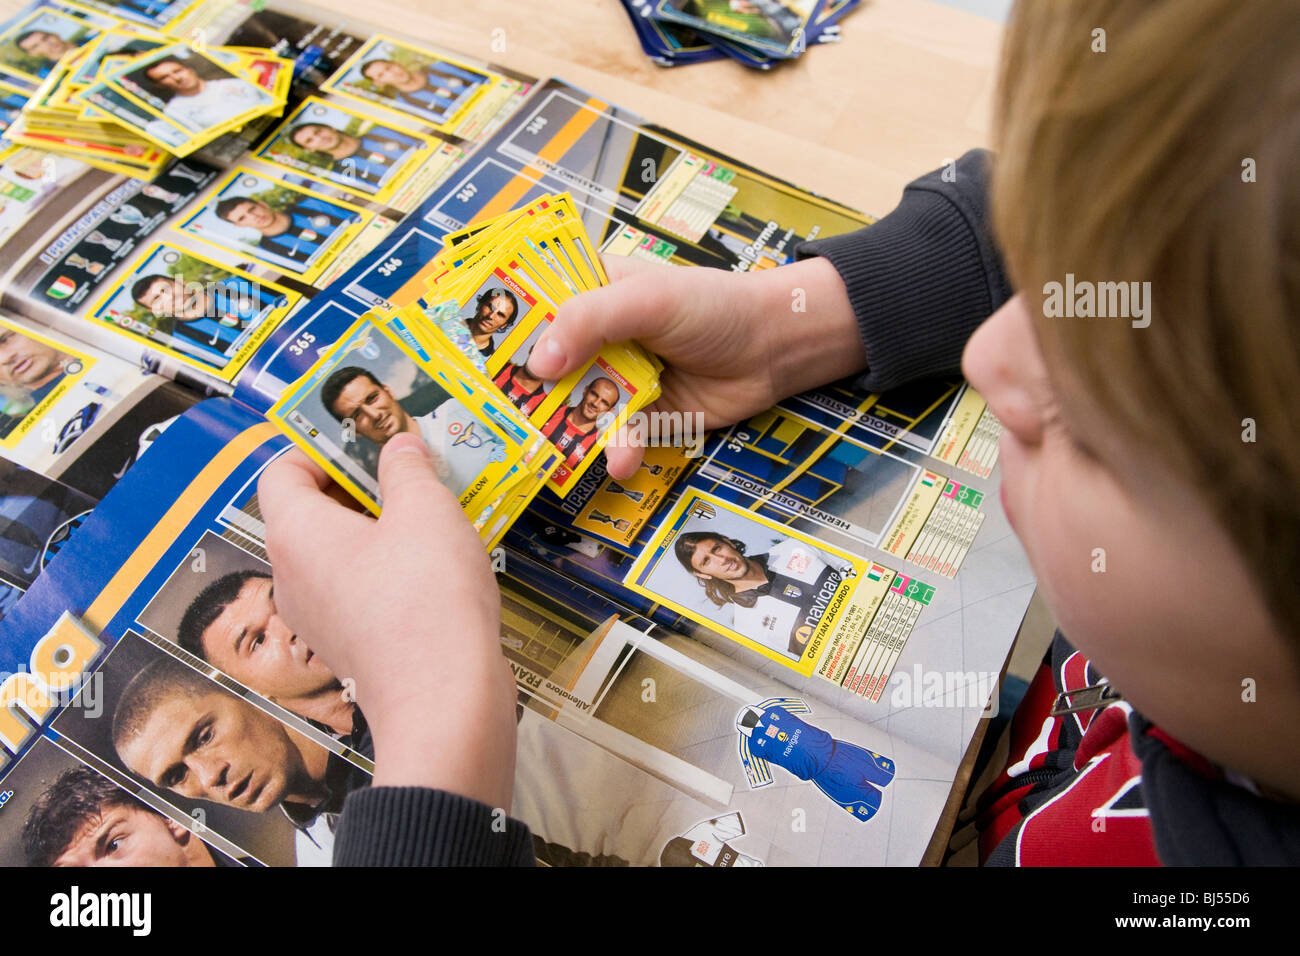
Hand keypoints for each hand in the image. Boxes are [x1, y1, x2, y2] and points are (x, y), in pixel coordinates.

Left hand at [257, 434, 517, 810]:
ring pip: (339, 551)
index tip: (365, 433)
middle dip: (361, 482)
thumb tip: (399, 447)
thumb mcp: (426, 511)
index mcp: (295, 533)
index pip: (280, 470)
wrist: (444, 702)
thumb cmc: (426, 602)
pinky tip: (437, 561)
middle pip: (312, 510)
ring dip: (380, 525)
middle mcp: (293, 576)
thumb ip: (408, 468)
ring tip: (432, 510)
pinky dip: (390, 566)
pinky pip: (360, 587)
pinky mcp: (351, 644)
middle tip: (409, 465)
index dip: (319, 444)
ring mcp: (319, 616)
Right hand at [528, 255, 865, 477]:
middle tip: (497, 418)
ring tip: (559, 449)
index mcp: (591, 292)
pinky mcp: (645, 416)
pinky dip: (617, 451)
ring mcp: (619, 378)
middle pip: (545, 367)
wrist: (775, 347)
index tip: (467, 355)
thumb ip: (589, 321)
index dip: (500, 329)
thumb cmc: (712, 306)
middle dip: (525, 394)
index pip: (532, 305)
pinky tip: (621, 460)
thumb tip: (538, 364)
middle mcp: (598, 337)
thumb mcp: (646, 299)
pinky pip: (616, 438)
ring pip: (576, 409)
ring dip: (570, 431)